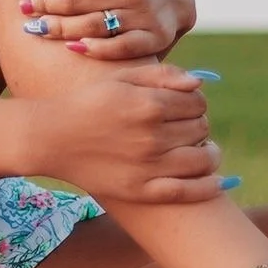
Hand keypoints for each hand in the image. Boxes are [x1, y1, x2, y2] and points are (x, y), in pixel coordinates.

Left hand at [12, 0, 195, 60]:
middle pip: (76, 0)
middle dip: (44, 4)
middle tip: (23, 8)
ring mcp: (144, 15)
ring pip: (92, 25)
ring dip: (59, 28)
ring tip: (35, 28)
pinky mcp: (153, 38)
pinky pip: (120, 47)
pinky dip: (95, 49)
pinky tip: (72, 47)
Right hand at [33, 65, 226, 205]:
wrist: (51, 138)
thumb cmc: (87, 103)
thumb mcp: (121, 78)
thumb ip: (162, 75)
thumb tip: (199, 83)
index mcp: (149, 104)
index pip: (197, 101)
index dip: (195, 102)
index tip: (184, 106)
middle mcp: (153, 135)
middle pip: (201, 127)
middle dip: (197, 124)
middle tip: (182, 127)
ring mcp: (148, 166)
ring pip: (203, 158)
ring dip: (208, 152)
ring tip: (200, 150)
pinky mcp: (142, 191)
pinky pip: (189, 191)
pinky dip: (208, 186)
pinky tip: (216, 179)